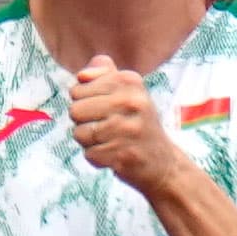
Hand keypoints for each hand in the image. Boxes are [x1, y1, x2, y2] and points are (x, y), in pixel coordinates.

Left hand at [69, 55, 186, 196]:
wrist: (161, 161)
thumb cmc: (135, 122)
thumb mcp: (126, 90)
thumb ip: (102, 74)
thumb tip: (81, 76)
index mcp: (129, 81)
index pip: (77, 89)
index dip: (83, 102)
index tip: (104, 108)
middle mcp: (132, 101)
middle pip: (75, 110)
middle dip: (83, 122)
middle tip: (106, 127)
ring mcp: (129, 129)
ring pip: (79, 133)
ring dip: (89, 142)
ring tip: (110, 141)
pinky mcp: (125, 154)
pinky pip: (89, 154)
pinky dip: (97, 157)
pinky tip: (114, 154)